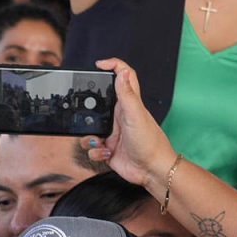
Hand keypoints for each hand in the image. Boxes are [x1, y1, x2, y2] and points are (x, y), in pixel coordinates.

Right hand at [85, 59, 175, 194]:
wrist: (151, 171)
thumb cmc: (150, 143)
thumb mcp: (136, 115)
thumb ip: (127, 94)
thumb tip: (121, 72)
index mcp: (128, 103)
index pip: (123, 76)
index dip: (112, 66)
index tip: (98, 64)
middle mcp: (119, 116)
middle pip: (98, 103)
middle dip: (88, 110)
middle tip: (85, 114)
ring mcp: (113, 132)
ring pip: (89, 128)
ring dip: (89, 136)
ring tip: (99, 140)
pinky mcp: (108, 148)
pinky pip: (93, 148)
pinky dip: (96, 152)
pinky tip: (107, 153)